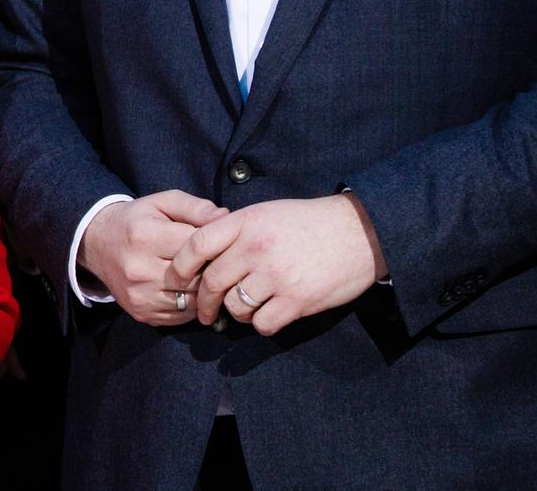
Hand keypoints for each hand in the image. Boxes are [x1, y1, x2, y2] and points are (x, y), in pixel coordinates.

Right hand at [76, 190, 228, 325]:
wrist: (97, 244)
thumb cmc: (136, 220)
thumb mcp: (162, 202)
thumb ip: (196, 207)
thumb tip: (226, 218)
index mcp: (145, 237)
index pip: (197, 247)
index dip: (215, 244)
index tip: (220, 241)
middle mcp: (140, 270)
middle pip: (198, 277)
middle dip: (213, 269)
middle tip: (216, 260)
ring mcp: (141, 296)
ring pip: (194, 301)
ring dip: (204, 290)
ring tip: (203, 275)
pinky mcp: (143, 314)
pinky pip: (183, 316)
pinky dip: (191, 304)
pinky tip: (187, 289)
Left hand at [165, 194, 385, 333]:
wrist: (360, 232)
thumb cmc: (310, 222)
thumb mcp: (267, 212)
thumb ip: (235, 229)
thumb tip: (204, 251)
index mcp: (245, 222)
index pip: (197, 245)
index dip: (181, 266)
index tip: (177, 280)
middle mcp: (255, 248)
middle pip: (212, 282)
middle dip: (202, 302)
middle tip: (202, 312)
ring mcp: (276, 275)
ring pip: (235, 307)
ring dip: (235, 314)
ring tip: (243, 310)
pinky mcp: (297, 300)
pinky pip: (262, 323)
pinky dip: (260, 324)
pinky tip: (268, 316)